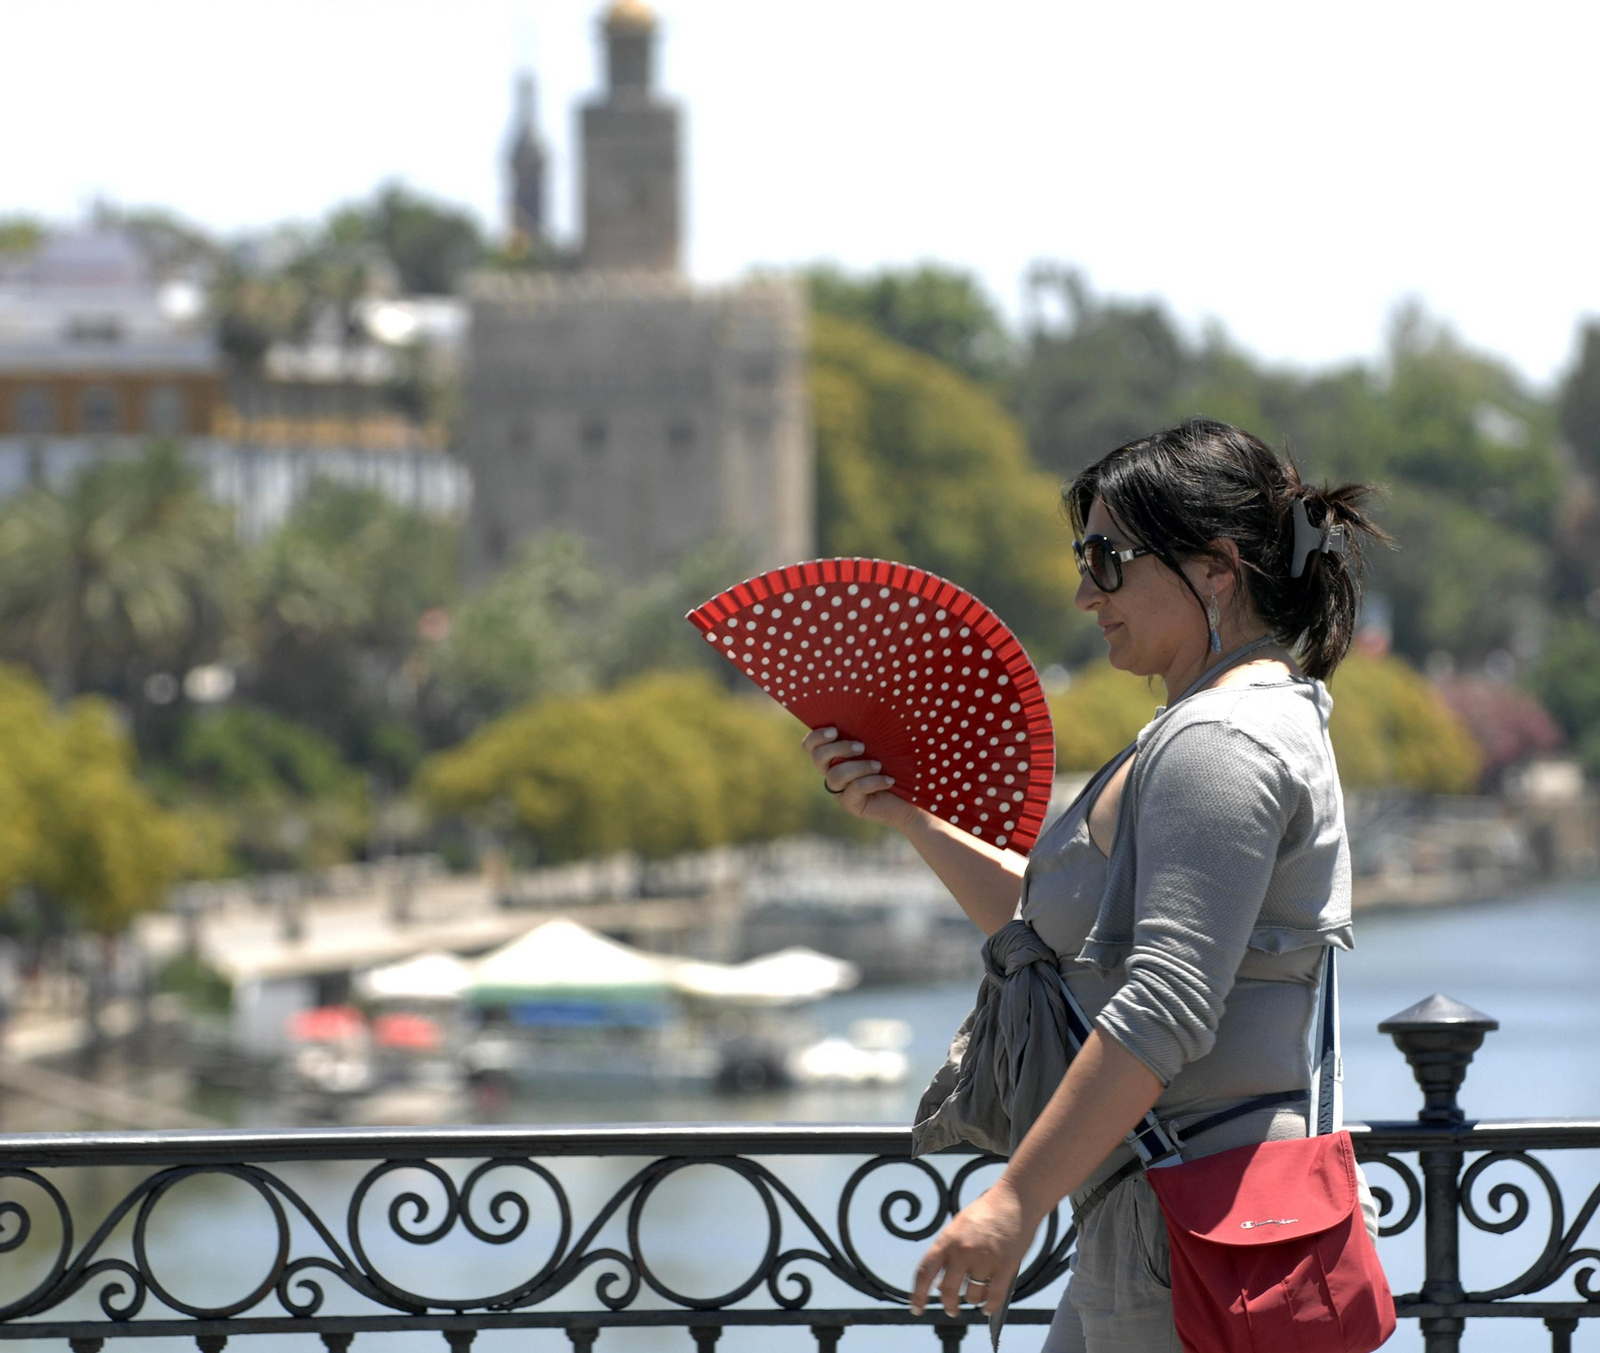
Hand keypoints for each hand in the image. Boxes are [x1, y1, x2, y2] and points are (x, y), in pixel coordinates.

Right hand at [802, 726, 912, 828]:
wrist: (910, 796)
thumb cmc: (897, 763)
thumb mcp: (883, 743)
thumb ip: (870, 730)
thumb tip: (871, 705)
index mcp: (835, 753)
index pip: (810, 745)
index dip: (816, 737)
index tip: (835, 731)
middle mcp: (832, 771)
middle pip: (818, 758)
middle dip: (838, 749)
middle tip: (862, 747)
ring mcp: (840, 790)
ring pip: (835, 776)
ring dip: (858, 767)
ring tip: (878, 765)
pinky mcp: (851, 804)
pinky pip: (855, 789)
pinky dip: (873, 781)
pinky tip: (889, 780)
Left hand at [910, 1180, 1034, 1317]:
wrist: (1014, 1199)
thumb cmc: (985, 1212)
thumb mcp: (957, 1228)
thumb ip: (947, 1254)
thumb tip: (939, 1285)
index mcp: (947, 1240)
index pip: (924, 1272)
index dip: (918, 1295)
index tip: (916, 1310)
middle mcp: (962, 1251)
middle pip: (948, 1290)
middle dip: (948, 1305)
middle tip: (952, 1310)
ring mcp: (984, 1259)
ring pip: (972, 1296)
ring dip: (973, 1300)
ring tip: (977, 1295)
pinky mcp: (1005, 1266)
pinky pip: (994, 1296)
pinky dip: (990, 1306)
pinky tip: (988, 1308)